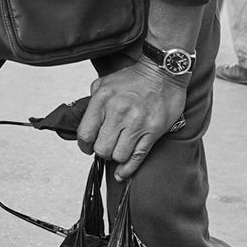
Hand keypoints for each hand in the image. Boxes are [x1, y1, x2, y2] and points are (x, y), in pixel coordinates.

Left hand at [76, 60, 186, 180]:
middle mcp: (118, 113)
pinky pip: (137, 157)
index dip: (84, 145)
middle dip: (100, 152)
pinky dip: (128, 169)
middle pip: (101, 148)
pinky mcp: (152, 132)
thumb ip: (93, 102)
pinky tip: (122, 172)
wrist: (162, 73)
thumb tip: (88, 122)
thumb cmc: (133, 78)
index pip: (85, 133)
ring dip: (115, 158)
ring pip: (118, 156)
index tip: (87, 147)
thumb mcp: (104, 83)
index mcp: (102, 100)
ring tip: (116, 152)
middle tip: (104, 149)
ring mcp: (136, 124)